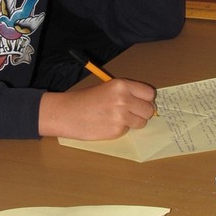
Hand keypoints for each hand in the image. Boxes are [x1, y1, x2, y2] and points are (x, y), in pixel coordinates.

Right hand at [38, 79, 155, 139]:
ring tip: (117, 118)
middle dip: (142, 112)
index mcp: (122, 85)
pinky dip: (121, 129)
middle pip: (149, 109)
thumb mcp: (107, 87)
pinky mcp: (117, 131)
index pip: (149, 93)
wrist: (67, 113)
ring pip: (142, 122)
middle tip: (132, 112)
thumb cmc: (84, 99)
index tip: (142, 102)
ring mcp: (121, 116)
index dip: (146, 99)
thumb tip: (144, 102)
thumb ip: (126, 92)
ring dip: (134, 122)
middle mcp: (124, 99)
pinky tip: (108, 124)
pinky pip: (128, 130)